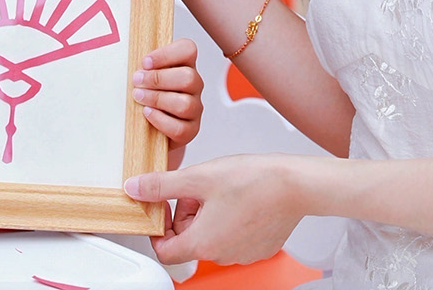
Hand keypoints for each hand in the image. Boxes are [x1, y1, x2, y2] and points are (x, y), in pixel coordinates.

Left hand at [125, 154, 304, 265]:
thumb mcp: (199, 177)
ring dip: (209, 215)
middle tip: (200, 188)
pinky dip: (230, 219)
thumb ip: (162, 186)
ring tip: (223, 190)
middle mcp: (221, 255)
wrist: (296, 184)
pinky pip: (234, 236)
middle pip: (188, 239)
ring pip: (211, 236)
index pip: (164, 250)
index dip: (159, 227)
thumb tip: (135, 188)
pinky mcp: (259, 248)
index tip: (165, 207)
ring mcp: (242, 254)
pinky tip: (241, 198)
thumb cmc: (254, 180)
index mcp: (202, 243)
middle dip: (187, 213)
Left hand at [132, 38, 202, 168]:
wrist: (151, 128)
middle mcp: (194, 85)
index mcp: (185, 65)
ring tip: (139, 97)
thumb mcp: (145, 76)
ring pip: (185, 104)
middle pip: (188, 77)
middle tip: (137, 81)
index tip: (144, 62)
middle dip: (158, 79)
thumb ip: (143, 67)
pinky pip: (179, 127)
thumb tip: (125, 59)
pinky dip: (160, 120)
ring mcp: (195, 108)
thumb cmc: (147, 95)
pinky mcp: (190, 130)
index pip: (188, 49)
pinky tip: (147, 113)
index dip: (166, 54)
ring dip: (157, 99)